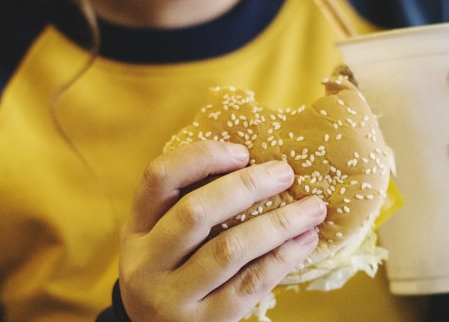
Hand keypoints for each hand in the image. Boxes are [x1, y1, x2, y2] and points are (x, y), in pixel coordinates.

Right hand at [118, 141, 325, 320]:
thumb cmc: (174, 272)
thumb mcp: (163, 240)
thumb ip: (191, 204)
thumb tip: (258, 160)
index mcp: (135, 230)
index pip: (159, 177)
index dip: (201, 156)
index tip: (242, 151)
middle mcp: (146, 263)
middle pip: (195, 212)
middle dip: (247, 186)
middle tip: (285, 173)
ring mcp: (172, 297)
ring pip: (228, 249)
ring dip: (278, 223)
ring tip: (312, 208)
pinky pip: (250, 283)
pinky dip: (283, 258)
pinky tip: (306, 240)